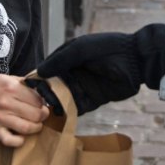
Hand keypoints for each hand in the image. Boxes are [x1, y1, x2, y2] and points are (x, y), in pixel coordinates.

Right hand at [0, 74, 49, 145]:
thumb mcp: (7, 78)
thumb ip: (25, 83)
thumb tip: (44, 87)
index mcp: (11, 87)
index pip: (37, 99)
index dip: (43, 102)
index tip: (42, 104)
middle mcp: (6, 103)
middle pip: (35, 114)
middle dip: (42, 115)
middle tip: (42, 114)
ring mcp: (0, 118)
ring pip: (27, 128)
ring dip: (36, 128)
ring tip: (36, 124)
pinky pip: (9, 140)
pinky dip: (19, 141)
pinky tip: (22, 137)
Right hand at [35, 23, 164, 114]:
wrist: (135, 60)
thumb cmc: (107, 48)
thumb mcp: (81, 49)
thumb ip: (60, 60)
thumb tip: (39, 71)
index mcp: (69, 58)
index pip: (49, 69)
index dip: (39, 78)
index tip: (29, 87)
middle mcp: (74, 73)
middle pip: (54, 86)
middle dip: (46, 93)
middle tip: (40, 100)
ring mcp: (84, 86)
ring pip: (64, 98)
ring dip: (56, 104)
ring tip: (49, 110)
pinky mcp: (94, 99)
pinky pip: (78, 108)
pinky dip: (70, 112)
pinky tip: (61, 117)